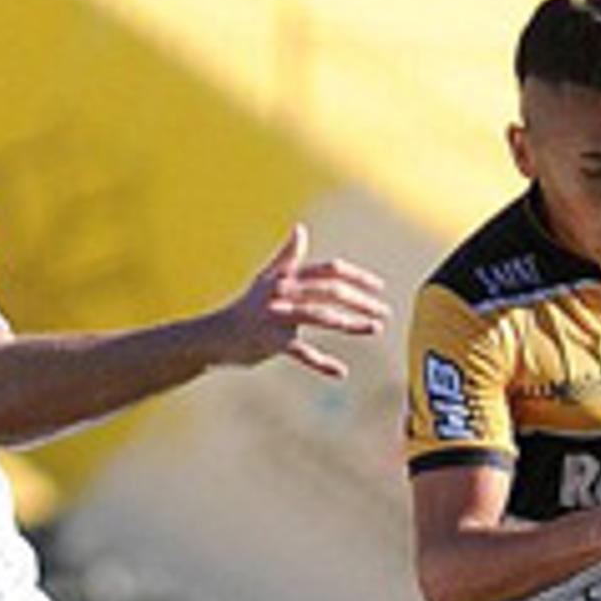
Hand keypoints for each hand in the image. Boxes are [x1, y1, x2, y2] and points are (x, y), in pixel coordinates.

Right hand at [218, 225, 388, 379]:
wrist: (216, 335)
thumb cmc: (246, 307)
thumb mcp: (266, 278)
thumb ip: (287, 256)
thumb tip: (300, 228)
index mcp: (288, 277)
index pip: (330, 270)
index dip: (357, 277)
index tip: (379, 287)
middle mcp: (284, 292)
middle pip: (330, 291)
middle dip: (361, 301)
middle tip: (384, 312)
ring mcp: (277, 316)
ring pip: (321, 316)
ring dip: (351, 324)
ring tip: (375, 329)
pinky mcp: (270, 341)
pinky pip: (301, 352)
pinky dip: (322, 363)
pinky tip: (341, 372)